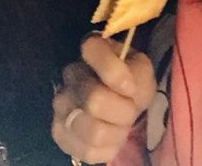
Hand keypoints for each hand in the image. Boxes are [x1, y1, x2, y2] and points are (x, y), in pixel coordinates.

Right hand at [52, 33, 155, 164]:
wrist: (121, 103)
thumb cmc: (132, 81)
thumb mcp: (142, 69)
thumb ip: (136, 71)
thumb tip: (125, 86)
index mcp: (91, 49)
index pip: (92, 50)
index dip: (115, 73)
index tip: (130, 86)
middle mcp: (70, 74)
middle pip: (95, 101)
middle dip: (124, 111)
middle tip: (130, 109)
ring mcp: (61, 105)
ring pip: (93, 132)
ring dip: (117, 133)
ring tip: (120, 124)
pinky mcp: (60, 133)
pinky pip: (88, 151)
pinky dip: (108, 148)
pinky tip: (111, 137)